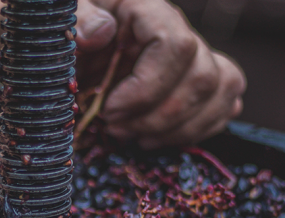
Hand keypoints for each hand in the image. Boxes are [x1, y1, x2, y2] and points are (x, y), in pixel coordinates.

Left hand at [75, 0, 246, 148]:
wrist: (68, 49)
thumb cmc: (64, 33)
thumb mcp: (60, 20)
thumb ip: (79, 19)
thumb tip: (101, 31)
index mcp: (144, 8)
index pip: (175, 45)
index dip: (147, 87)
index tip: (110, 109)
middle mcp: (176, 29)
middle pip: (202, 76)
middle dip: (158, 117)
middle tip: (115, 128)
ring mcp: (192, 54)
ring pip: (220, 90)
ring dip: (178, 128)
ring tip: (134, 136)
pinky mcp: (194, 79)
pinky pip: (224, 102)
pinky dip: (195, 129)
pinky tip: (155, 136)